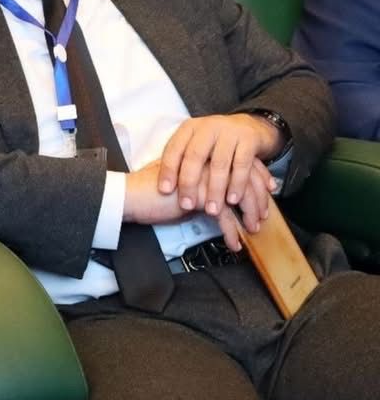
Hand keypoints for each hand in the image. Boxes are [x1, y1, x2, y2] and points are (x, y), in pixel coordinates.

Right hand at [124, 156, 275, 250]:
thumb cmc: (152, 192)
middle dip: (259, 199)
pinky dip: (232, 232)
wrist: (131, 196)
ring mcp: (207, 179)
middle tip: (262, 216)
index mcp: (206, 156)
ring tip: (252, 230)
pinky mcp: (201, 197)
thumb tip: (217, 194)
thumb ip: (201, 182)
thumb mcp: (183, 182)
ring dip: (249, 216)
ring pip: (239, 196)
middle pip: (246, 178)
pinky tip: (234, 244)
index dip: (258, 177)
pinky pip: (225, 217)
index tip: (268, 190)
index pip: (241, 162)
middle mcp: (209, 163)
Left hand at [157, 113, 280, 217]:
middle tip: (186, 206)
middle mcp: (208, 126)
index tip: (164, 191)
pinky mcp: (250, 139)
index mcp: (190, 128)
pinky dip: (237, 184)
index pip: (174, 149)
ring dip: (215, 190)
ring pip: (219, 163)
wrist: (251, 126)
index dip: (168, 170)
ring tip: (212, 210)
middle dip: (189, 183)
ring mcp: (230, 131)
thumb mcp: (196, 146)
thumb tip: (162, 190)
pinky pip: (242, 165)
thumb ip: (182, 161)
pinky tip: (232, 200)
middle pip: (194, 156)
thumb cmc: (216, 144)